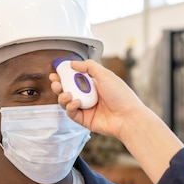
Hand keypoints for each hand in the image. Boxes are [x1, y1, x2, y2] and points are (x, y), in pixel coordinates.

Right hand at [50, 59, 183, 183]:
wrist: (128, 117)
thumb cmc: (121, 96)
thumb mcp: (105, 75)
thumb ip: (89, 66)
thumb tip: (74, 63)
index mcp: (94, 84)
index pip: (74, 78)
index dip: (64, 75)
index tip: (56, 72)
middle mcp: (89, 95)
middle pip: (67, 89)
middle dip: (59, 86)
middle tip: (55, 83)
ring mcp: (86, 108)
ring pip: (67, 102)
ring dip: (63, 97)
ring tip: (67, 94)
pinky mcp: (84, 120)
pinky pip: (71, 113)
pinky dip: (71, 107)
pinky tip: (76, 103)